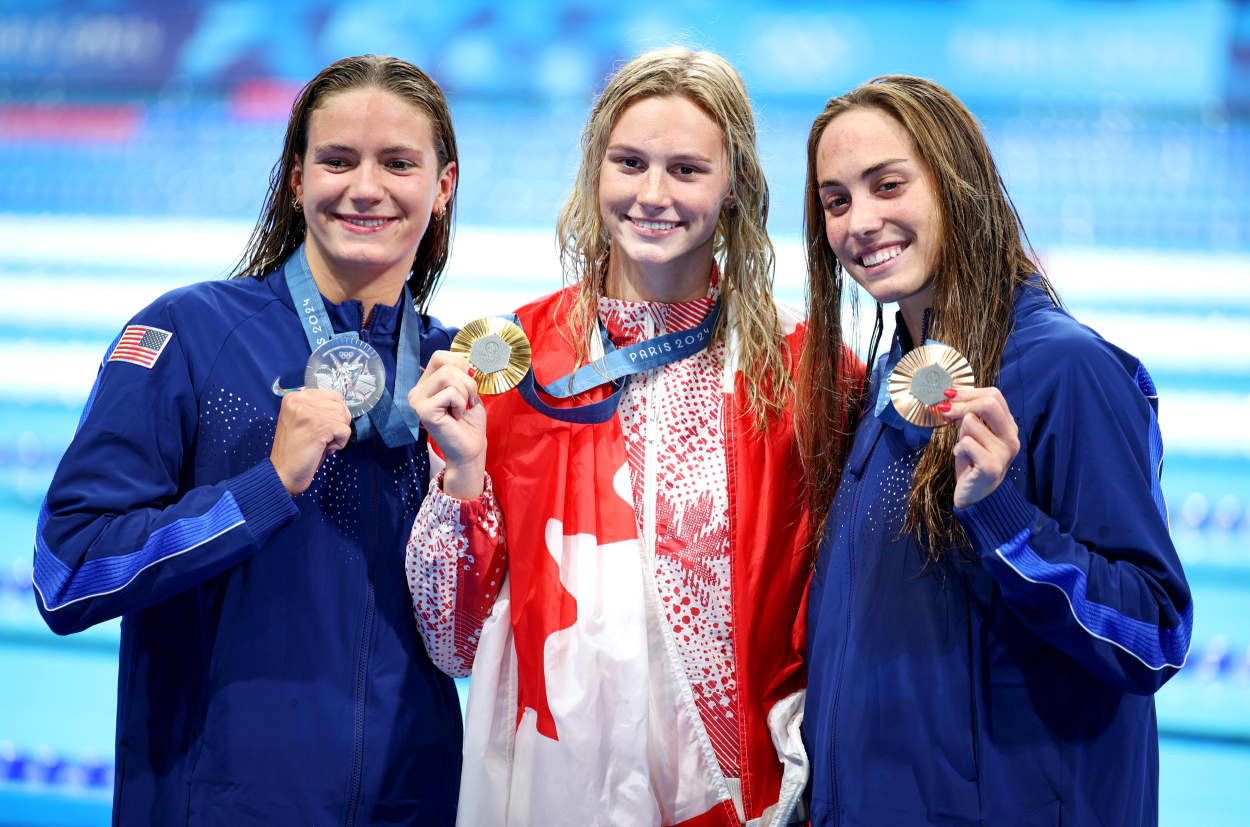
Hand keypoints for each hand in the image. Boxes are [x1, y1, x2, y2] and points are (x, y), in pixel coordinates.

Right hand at [270, 389, 351, 495]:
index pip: (333, 395)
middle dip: (338, 424)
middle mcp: (299, 401)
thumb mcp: (302, 421)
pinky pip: (345, 431)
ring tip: (320, 443)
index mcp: (294, 397)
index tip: (321, 428)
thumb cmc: (295, 450)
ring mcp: (309, 412)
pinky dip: (339, 444)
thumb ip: (317, 408)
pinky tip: (323, 448)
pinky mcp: (319, 426)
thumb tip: (342, 406)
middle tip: (322, 438)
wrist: (282, 472)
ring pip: (344, 417)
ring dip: (338, 435)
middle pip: (340, 405)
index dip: (335, 414)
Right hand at [409, 350, 486, 498]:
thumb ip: (462, 372)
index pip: (440, 356)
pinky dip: (461, 404)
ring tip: (462, 409)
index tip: (468, 385)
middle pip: (446, 364)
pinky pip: (450, 393)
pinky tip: (456, 417)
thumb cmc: (469, 421)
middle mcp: (417, 391)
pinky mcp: (423, 411)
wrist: (471, 447)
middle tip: (467, 401)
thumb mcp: (468, 389)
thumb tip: (467, 360)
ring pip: (448, 376)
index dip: (460, 365)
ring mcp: (417, 400)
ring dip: (465, 392)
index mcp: (426, 383)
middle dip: (467, 381)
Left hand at [937, 386, 1019, 508]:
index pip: (994, 396)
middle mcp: (1011, 438)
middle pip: (988, 403)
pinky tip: (963, 459)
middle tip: (944, 409)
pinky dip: (957, 449)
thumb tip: (951, 398)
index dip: (969, 392)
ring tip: (963, 449)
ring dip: (959, 434)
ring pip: (972, 422)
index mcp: (1008, 427)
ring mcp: (1004, 452)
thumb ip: (968, 417)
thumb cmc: (972, 463)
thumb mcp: (971, 435)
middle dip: (961, 404)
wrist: (976, 496)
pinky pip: (966, 443)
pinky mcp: (992, 466)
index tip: (948, 395)